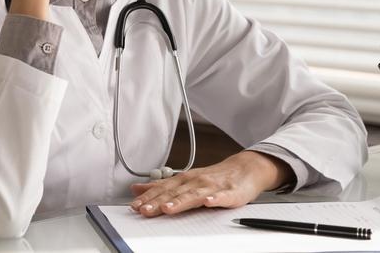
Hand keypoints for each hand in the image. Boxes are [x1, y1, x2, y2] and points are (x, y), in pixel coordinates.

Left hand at [128, 151, 292, 216]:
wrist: (244, 169)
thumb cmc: (214, 177)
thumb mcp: (185, 180)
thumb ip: (162, 186)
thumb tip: (137, 189)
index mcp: (184, 180)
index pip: (163, 190)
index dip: (148, 198)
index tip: (135, 206)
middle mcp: (196, 182)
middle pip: (174, 193)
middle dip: (158, 202)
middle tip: (145, 210)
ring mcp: (212, 187)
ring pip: (194, 195)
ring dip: (180, 201)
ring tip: (168, 208)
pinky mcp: (230, 193)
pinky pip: (222, 197)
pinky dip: (215, 199)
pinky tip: (209, 202)